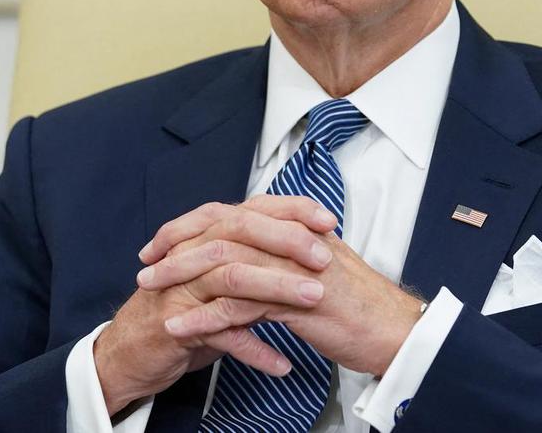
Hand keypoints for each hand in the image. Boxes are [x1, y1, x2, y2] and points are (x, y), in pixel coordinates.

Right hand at [93, 196, 337, 415]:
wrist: (131, 351)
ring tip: (314, 299)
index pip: (251, 209)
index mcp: (206, 236)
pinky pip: (220, 334)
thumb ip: (251, 255)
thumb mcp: (218, 275)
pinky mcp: (176, 325)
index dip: (290, 210)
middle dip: (286, 240)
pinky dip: (253, 350)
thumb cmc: (182, 311)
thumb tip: (301, 242)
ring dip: (277, 288)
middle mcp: (193, 253)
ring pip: (233, 278)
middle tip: (324, 257)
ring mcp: (183, 288)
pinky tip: (281, 364)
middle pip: (241, 231)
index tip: (327, 219)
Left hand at [140, 195, 424, 377]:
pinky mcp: (295, 302)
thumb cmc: (358, 304)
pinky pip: (238, 307)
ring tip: (150, 291)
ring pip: (223, 264)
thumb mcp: (317, 266)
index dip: (194, 223)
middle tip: (146, 260)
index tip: (163, 239)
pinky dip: (204, 318)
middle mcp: (292, 238)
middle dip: (177, 243)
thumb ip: (286, 251)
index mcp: (295, 226)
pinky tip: (180, 327)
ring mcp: (293, 268)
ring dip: (180, 277)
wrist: (395, 330)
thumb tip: (252, 247)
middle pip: (221, 229)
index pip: (233, 212)